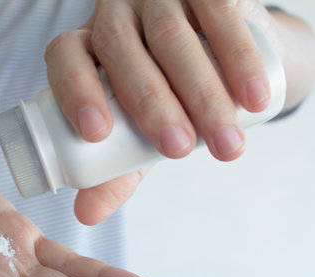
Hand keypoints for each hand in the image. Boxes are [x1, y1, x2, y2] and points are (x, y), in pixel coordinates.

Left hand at [46, 0, 277, 223]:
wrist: (218, 58)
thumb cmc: (163, 99)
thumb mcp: (133, 135)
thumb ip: (111, 170)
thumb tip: (84, 215)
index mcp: (86, 47)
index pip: (65, 57)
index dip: (75, 91)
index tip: (97, 135)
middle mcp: (114, 15)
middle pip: (119, 48)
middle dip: (150, 103)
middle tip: (178, 150)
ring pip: (170, 36)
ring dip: (200, 93)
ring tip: (223, 142)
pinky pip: (218, 13)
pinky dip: (237, 59)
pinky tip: (252, 99)